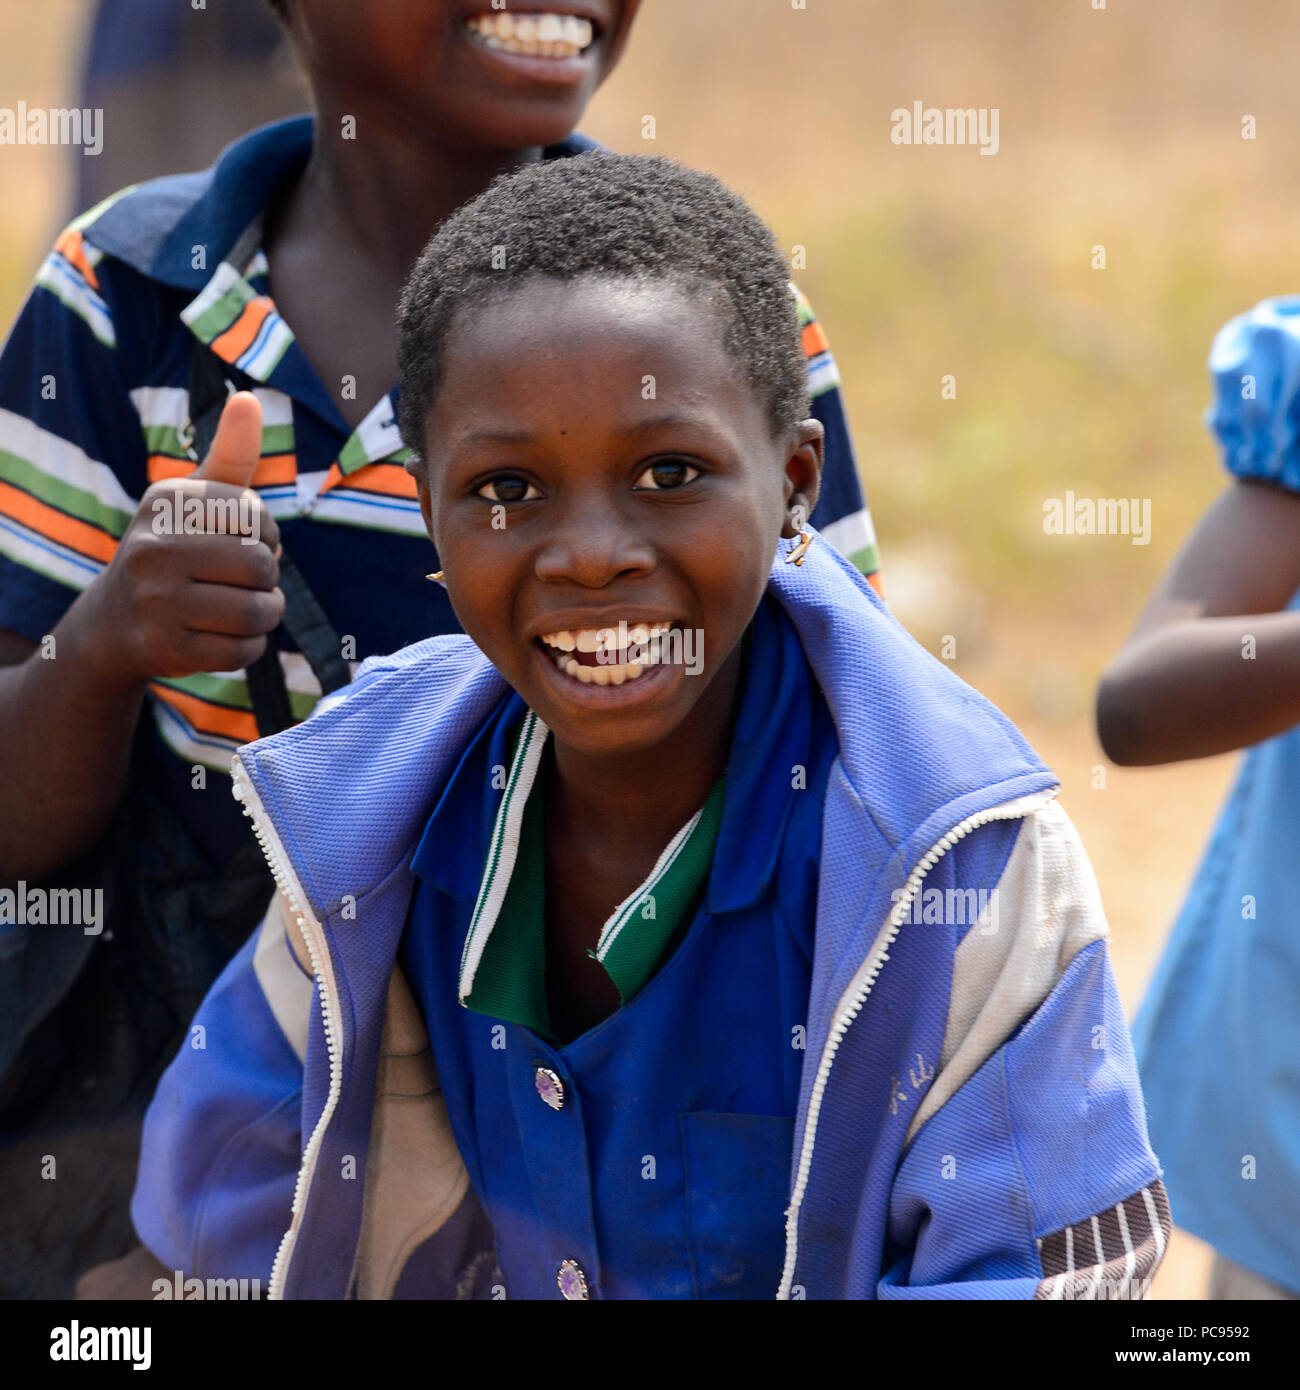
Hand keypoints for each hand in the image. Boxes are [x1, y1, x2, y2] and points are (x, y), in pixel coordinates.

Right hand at [72, 392, 283, 684]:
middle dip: (268, 577)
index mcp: (165, 502)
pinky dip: (249, 647)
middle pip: (260, 565)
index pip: (257, 515)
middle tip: (250, 581)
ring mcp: (153, 602)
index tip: (248, 540)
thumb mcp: (195, 500)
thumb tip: (250, 399)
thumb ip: (231, 455)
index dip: (267, 534)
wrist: (115, 621)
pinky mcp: (163, 648)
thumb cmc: (173, 549)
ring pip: (257, 611)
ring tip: (249, 608)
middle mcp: (151, 547)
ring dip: (266, 614)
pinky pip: (242, 651)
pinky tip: (229, 636)